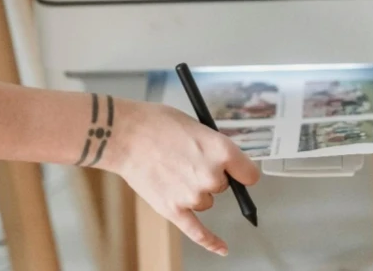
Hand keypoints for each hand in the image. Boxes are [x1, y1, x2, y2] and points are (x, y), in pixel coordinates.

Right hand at [98, 101, 260, 256]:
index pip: (249, 173)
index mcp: (221, 150)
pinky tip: (222, 249)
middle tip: (184, 159)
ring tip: (170, 171)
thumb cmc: (155, 124)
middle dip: (209, 175)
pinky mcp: (174, 210)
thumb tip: (220, 161)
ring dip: (194, 191)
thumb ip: (213, 147)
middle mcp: (212, 176)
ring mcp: (193, 196)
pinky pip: (198, 232)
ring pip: (205, 201)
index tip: (237, 171)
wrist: (123, 134)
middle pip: (224, 186)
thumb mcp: (195, 125)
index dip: (241, 170)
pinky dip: (211, 242)